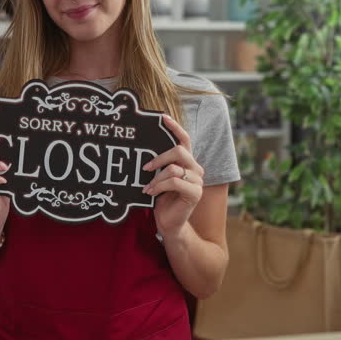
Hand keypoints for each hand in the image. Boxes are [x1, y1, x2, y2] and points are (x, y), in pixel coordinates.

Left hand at [142, 114, 203, 238]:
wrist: (168, 224)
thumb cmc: (162, 200)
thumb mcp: (158, 178)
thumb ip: (158, 165)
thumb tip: (142, 150)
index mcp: (187, 162)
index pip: (184, 139)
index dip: (175, 127)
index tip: (161, 117)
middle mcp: (195, 168)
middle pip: (179, 151)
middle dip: (159, 158)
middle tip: (145, 167)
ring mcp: (198, 180)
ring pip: (173, 168)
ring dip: (156, 178)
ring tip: (148, 188)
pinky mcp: (195, 192)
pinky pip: (175, 181)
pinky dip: (160, 186)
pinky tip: (152, 193)